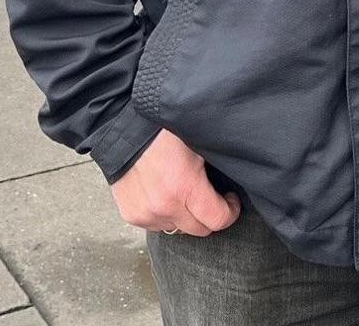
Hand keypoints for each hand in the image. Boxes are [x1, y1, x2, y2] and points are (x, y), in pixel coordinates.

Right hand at [110, 128, 241, 235]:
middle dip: (210, 215)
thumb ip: (216, 165)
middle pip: (199, 230)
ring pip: (178, 228)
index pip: (217, 220)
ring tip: (183, 190)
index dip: (230, 211)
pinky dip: (165, 213)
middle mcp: (164, 206)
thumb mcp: (198, 141)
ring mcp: (146, 214)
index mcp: (184, 187)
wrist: (122, 128)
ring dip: (185, 215)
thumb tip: (236, 177)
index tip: (230, 200)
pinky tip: (164, 192)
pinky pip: (158, 224)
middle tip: (210, 195)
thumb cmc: (163, 129)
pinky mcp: (132, 215)